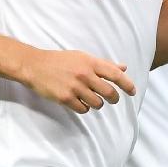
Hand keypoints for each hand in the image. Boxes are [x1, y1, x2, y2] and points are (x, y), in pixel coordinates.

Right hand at [19, 48, 135, 113]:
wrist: (35, 66)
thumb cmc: (60, 61)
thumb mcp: (82, 57)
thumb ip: (103, 64)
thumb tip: (123, 68)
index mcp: (90, 62)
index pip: (115, 75)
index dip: (127, 84)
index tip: (132, 92)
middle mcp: (84, 74)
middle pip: (109, 92)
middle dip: (114, 98)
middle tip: (113, 99)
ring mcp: (75, 87)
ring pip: (98, 103)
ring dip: (98, 104)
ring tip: (91, 99)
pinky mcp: (65, 98)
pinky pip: (84, 109)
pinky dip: (85, 107)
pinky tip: (80, 102)